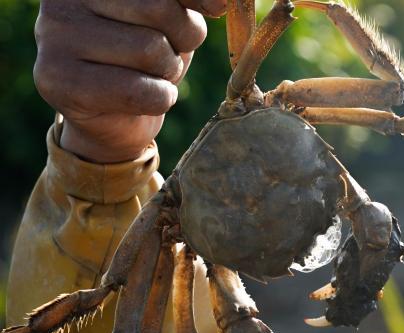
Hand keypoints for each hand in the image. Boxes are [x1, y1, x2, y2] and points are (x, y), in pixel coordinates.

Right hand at [33, 0, 225, 162]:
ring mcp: (52, 36)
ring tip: (151, 76)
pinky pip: (138, 91)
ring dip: (168, 72)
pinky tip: (144, 99)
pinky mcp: (57, 80)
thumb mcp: (172, 22)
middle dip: (181, 40)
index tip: (218, 8)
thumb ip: (189, 1)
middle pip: (159, 8)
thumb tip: (222, 0)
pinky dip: (159, 99)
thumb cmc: (146, 60)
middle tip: (168, 56)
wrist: (115, 120)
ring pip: (151, 49)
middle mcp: (62, 0)